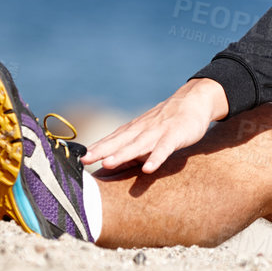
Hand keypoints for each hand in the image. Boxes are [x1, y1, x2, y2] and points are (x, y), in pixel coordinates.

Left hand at [83, 78, 229, 174]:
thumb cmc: (166, 122)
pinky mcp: (175, 135)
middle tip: (84, 160)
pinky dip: (156, 157)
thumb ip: (129, 148)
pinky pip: (164, 148)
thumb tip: (108, 165)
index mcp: (133, 130)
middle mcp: (142, 130)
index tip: (78, 159)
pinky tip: (148, 169)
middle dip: (101, 150)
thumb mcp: (145, 134)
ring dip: (122, 154)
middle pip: (119, 141)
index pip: (111, 139)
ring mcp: (158, 132)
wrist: (193, 101)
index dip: (95, 149)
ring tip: (107, 164)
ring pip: (138, 145)